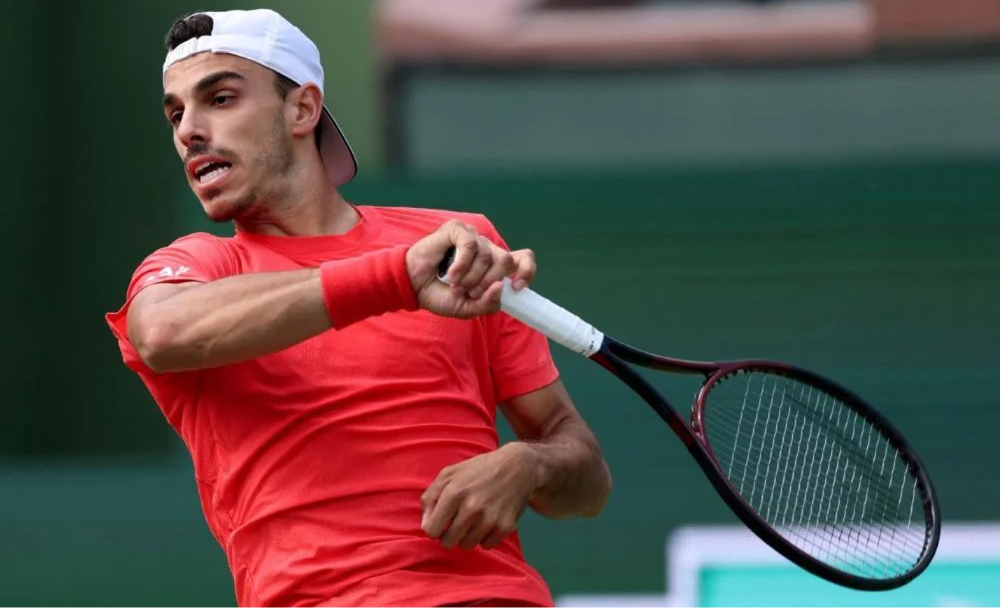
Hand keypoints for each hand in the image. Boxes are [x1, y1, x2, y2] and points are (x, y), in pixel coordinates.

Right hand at [406, 220, 536, 317]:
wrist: (413, 287)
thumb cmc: (439, 295)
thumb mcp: (467, 309)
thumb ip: (487, 304)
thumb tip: (501, 288)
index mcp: (494, 266)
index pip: (523, 259)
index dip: (527, 271)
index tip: (516, 287)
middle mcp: (487, 249)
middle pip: (506, 260)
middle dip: (489, 282)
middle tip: (471, 292)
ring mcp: (473, 237)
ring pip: (488, 256)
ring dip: (470, 277)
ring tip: (454, 284)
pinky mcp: (458, 229)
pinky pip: (471, 245)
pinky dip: (462, 264)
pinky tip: (450, 274)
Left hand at [421, 443, 538, 549]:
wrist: (517, 467)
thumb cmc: (478, 469)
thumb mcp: (449, 473)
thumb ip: (430, 497)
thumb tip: (425, 524)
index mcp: (454, 493)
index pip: (431, 530)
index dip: (434, 527)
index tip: (441, 521)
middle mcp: (472, 508)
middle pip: (448, 542)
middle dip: (449, 534)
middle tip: (456, 522)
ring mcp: (490, 519)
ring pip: (467, 545)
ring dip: (467, 536)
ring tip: (473, 519)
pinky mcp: (505, 526)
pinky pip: (486, 545)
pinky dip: (484, 537)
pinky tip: (487, 521)